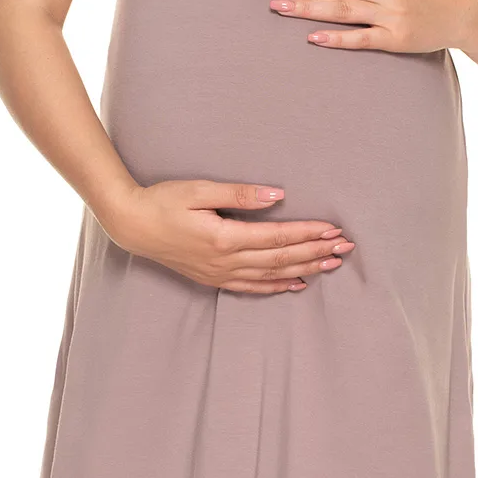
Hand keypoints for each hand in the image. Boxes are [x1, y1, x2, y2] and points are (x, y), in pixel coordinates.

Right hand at [101, 179, 354, 294]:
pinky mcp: (213, 278)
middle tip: (346, 248)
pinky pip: (252, 287)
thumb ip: (241, 194)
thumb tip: (278, 196)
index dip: (308, 233)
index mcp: (225, 237)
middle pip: (281, 258)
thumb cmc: (163, 200)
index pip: (278, 236)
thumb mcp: (200, 190)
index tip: (334, 229)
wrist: (131, 225)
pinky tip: (297, 283)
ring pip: (271, 275)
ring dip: (304, 269)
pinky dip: (277, 286)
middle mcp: (226, 261)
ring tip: (332, 264)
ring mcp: (220, 273)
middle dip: (316, 252)